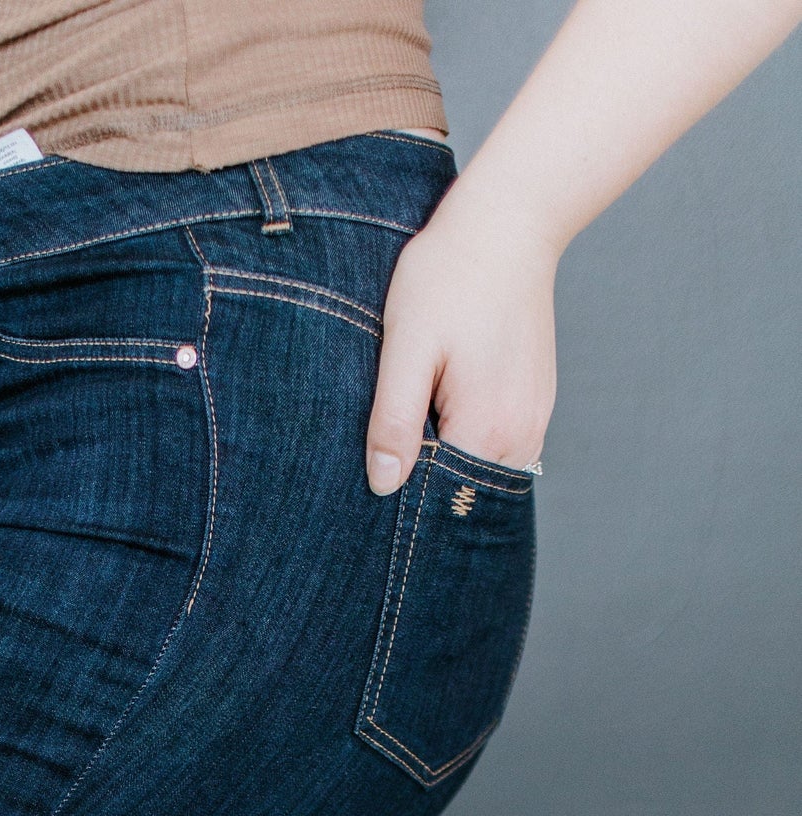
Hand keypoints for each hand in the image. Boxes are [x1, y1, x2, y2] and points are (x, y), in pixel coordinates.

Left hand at [365, 190, 558, 492]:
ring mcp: (534, 421)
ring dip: (444, 463)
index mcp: (488, 429)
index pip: (438, 500)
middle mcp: (522, 437)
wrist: (508, 224)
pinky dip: (465, 444)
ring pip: (479, 473)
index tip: (370, 484)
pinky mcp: (535, 404)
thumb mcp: (407, 346)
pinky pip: (496, 448)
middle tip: (381, 457)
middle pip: (462, 493)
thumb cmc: (449, 276)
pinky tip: (437, 414)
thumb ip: (395, 420)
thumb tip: (383, 484)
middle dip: (423, 485)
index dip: (401, 500)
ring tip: (409, 430)